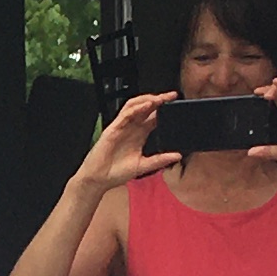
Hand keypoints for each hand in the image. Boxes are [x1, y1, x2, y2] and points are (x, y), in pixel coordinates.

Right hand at [69, 92, 180, 209]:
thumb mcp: (144, 166)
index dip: (165, 109)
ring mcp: (122, 127)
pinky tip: (146, 106)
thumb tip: (178, 156)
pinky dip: (136, 108)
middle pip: (146, 108)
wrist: (99, 179)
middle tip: (172, 96)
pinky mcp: (113, 129)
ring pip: (135, 106)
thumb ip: (160, 160)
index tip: (177, 105)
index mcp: (140, 135)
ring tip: (160, 98)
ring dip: (147, 100)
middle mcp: (131, 128)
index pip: (154, 117)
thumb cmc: (116, 172)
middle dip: (159, 100)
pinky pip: (125, 114)